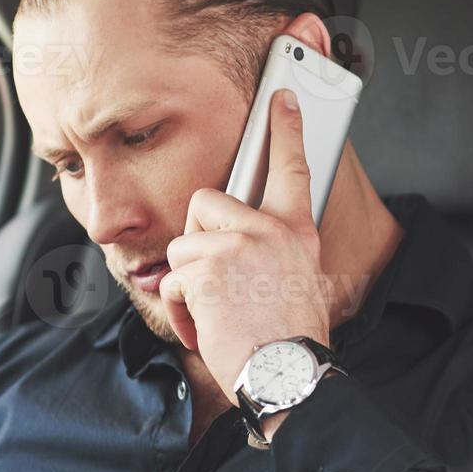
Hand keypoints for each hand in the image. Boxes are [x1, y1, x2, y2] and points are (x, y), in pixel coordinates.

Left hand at [160, 88, 330, 403]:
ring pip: (182, 247)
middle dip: (199, 239)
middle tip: (218, 277)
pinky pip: (171, 281)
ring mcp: (236, 246)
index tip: (283, 98)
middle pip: (206, 202)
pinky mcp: (206, 269)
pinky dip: (182, 310)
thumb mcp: (301, 281)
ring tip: (220, 310)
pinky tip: (209, 326)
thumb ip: (274, 251)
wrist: (286, 373)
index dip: (288, 130)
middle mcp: (268, 230)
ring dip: (189, 284)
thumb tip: (249, 246)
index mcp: (295, 232)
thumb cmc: (291, 339)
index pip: (292, 169)